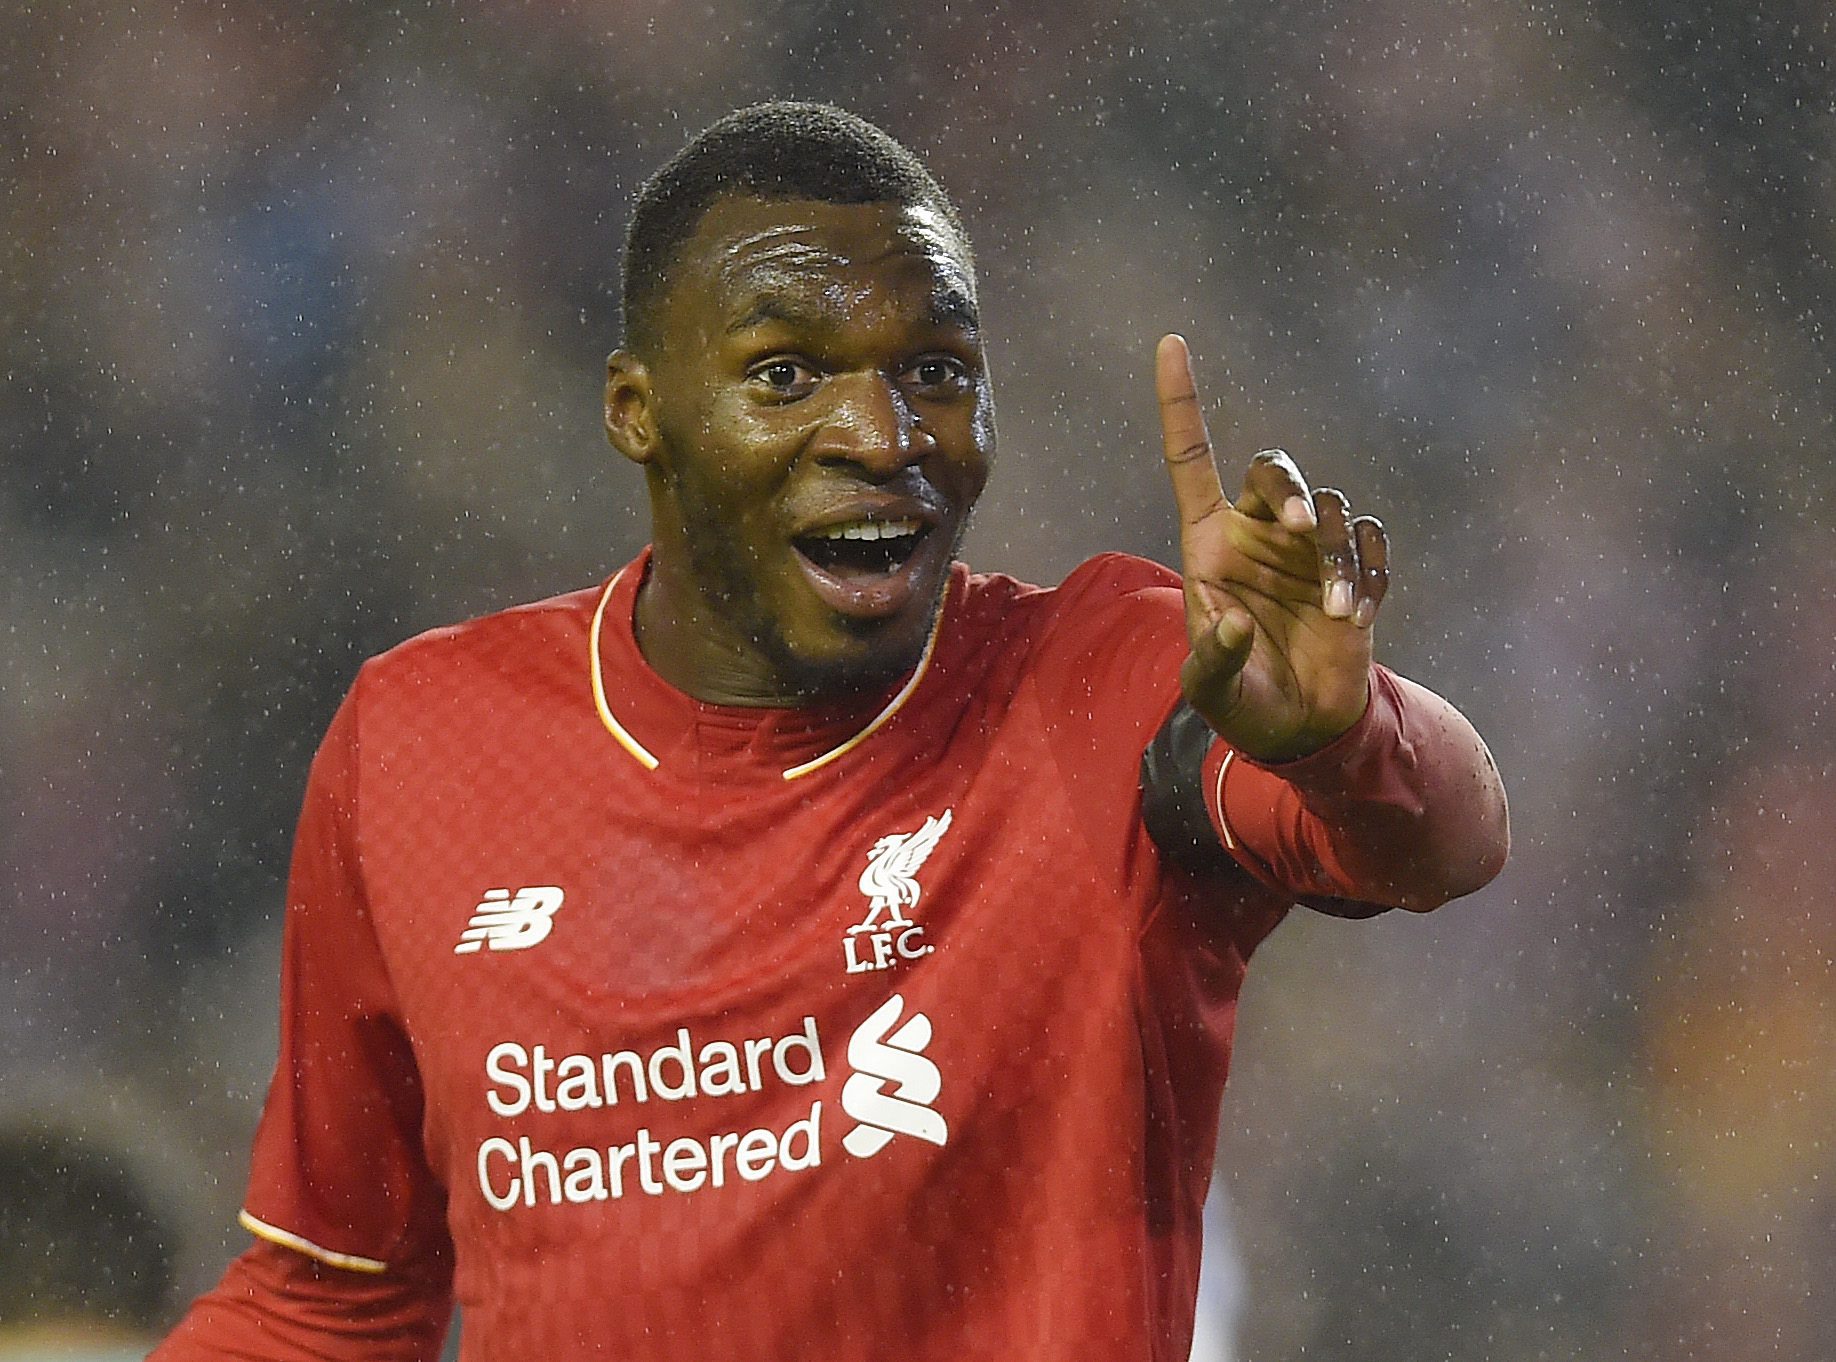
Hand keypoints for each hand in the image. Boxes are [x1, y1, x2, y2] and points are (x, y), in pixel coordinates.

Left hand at [1155, 334, 1388, 761]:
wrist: (1303, 729)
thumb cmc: (1242, 703)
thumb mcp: (1211, 691)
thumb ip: (1213, 660)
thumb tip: (1235, 626)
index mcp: (1209, 542)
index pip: (1191, 457)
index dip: (1181, 401)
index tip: (1171, 342)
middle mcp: (1258, 533)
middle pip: (1272, 467)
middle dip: (1288, 485)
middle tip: (1296, 526)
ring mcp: (1307, 549)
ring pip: (1329, 506)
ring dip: (1336, 553)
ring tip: (1334, 609)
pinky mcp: (1353, 570)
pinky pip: (1370, 542)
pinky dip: (1369, 572)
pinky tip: (1354, 615)